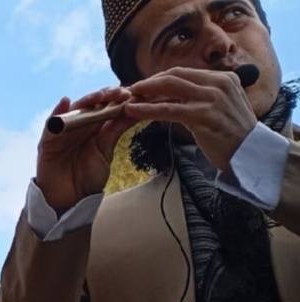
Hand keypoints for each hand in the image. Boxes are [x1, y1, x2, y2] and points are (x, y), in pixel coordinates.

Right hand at [36, 87, 138, 211]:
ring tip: (100, 95)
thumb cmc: (87, 178)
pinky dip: (57, 112)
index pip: (104, 107)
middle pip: (90, 105)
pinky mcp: (48, 141)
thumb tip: (134, 110)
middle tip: (121, 93)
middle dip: (105, 96)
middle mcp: (77, 127)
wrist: (70, 201)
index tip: (133, 94)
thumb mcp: (106, 151)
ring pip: (74, 111)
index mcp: (93, 128)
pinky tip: (65, 102)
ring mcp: (62, 132)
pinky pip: (51, 125)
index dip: (117, 99)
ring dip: (86, 101)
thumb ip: (115, 130)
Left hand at [125, 67, 257, 171]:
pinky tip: (132, 111)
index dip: (159, 78)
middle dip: (149, 83)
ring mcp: (213, 98)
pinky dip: (148, 109)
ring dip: (144, 93)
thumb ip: (198, 98)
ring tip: (125, 100)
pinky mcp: (204, 115)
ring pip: (169, 89)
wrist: (250, 155)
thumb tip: (168, 96)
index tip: (142, 86)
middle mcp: (219, 83)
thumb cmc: (230, 135)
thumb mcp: (217, 108)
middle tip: (129, 91)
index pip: (183, 72)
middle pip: (174, 76)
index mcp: (223, 78)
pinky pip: (169, 109)